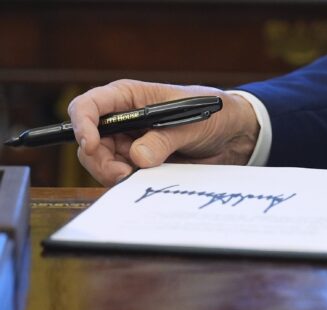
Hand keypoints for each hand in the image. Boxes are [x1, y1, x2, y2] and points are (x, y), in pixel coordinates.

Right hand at [68, 79, 259, 185]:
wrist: (230, 137)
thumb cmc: (212, 115)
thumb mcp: (190, 124)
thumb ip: (164, 139)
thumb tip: (139, 158)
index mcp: (130, 97)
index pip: (90, 105)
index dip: (83, 123)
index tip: (91, 144)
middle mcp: (124, 120)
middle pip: (91, 140)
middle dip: (100, 160)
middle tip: (123, 174)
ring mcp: (129, 142)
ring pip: (103, 162)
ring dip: (114, 174)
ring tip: (136, 176)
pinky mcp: (139, 162)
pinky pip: (121, 174)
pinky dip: (127, 181)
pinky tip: (144, 179)